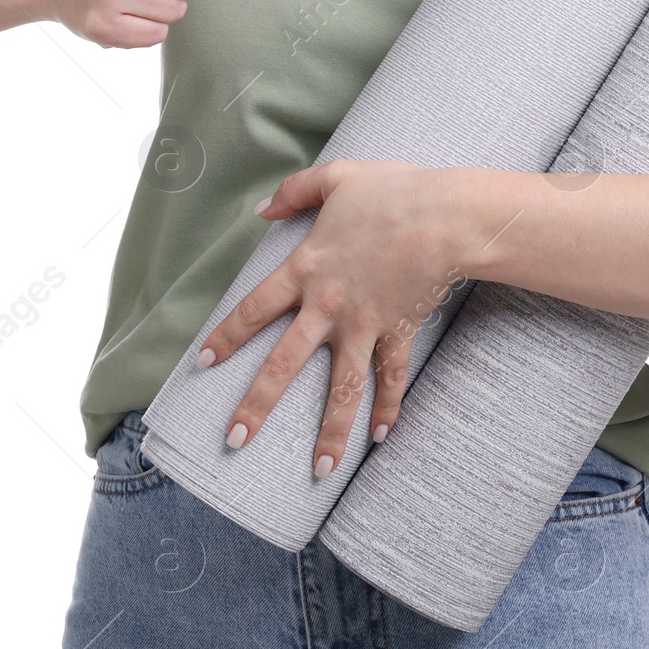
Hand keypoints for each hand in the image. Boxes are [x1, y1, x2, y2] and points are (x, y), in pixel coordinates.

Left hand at [193, 159, 469, 478]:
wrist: (446, 216)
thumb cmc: (392, 191)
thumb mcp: (336, 178)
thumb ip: (294, 191)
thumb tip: (260, 209)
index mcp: (306, 268)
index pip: (253, 309)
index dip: (226, 336)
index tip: (202, 364)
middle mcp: (328, 305)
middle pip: (284, 364)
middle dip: (258, 405)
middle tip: (234, 439)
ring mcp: (365, 324)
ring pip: (342, 388)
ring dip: (330, 432)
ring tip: (320, 470)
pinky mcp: (399, 331)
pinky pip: (391, 377)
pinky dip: (388, 407)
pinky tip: (380, 437)